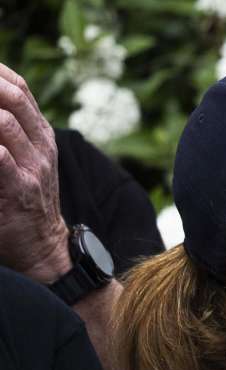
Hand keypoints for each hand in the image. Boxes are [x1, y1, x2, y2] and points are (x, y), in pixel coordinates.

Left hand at [0, 63, 69, 281]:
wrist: (43, 248)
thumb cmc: (24, 202)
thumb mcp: (28, 161)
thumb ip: (11, 132)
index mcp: (42, 135)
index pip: (19, 88)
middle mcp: (41, 146)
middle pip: (11, 96)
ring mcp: (31, 167)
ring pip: (1, 120)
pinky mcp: (16, 188)